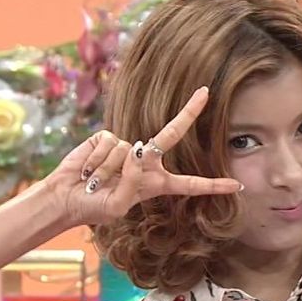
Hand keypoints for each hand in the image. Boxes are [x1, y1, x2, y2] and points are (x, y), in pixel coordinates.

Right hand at [45, 86, 242, 226]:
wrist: (65, 198)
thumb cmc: (94, 208)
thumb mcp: (118, 207)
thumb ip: (132, 184)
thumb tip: (137, 151)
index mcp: (156, 184)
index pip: (190, 184)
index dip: (213, 186)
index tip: (236, 186)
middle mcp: (146, 162)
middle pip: (172, 134)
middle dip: (188, 112)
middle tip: (205, 92)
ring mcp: (127, 147)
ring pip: (128, 150)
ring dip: (108, 171)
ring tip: (95, 182)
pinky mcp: (106, 138)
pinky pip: (110, 144)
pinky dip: (97, 160)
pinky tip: (88, 169)